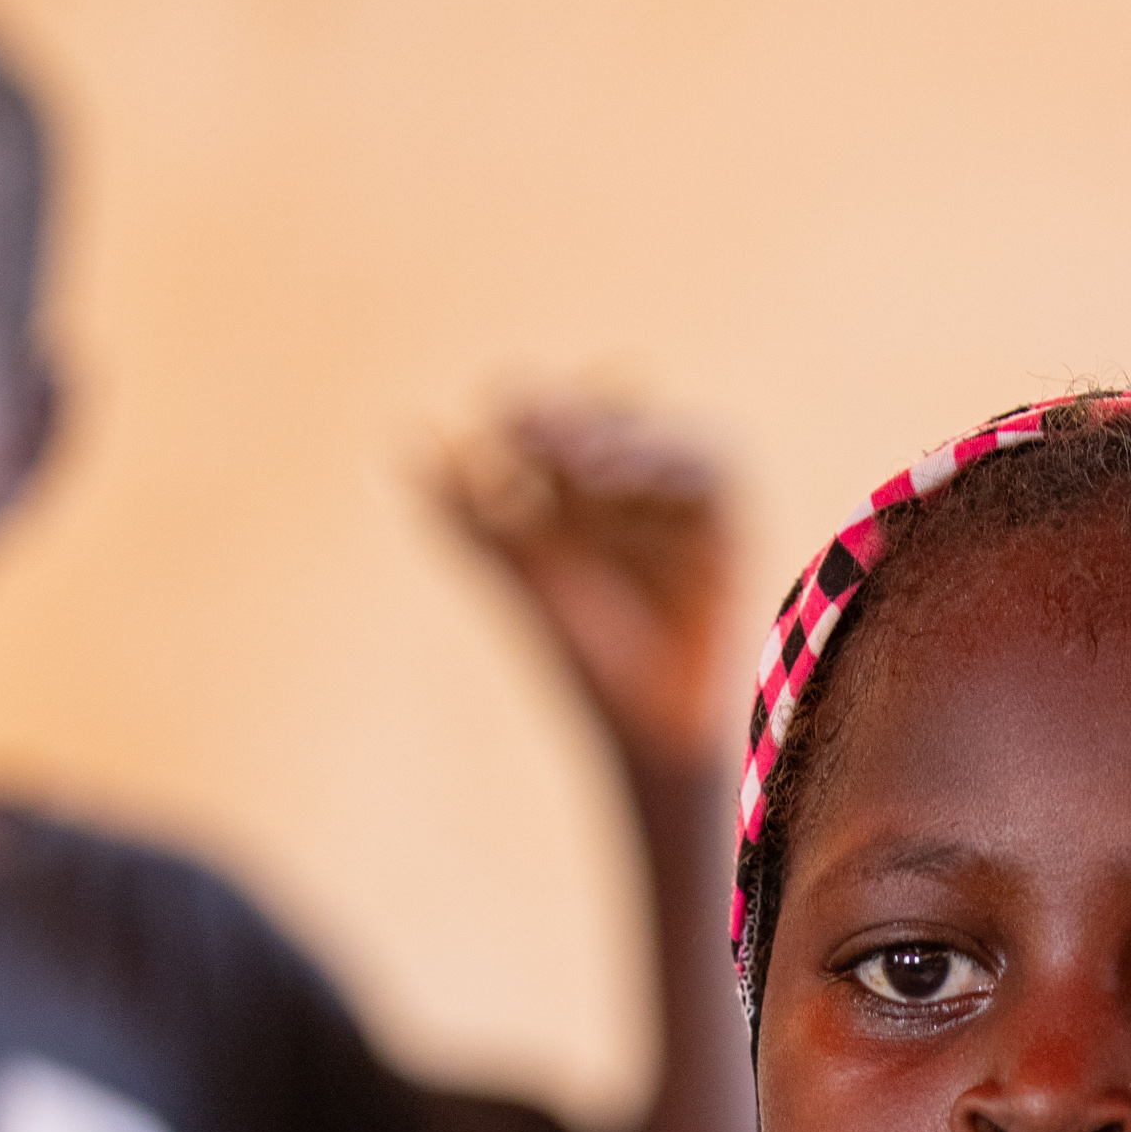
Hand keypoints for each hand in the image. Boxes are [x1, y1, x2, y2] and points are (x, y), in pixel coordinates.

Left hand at [430, 396, 736, 792]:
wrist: (655, 721)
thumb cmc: (587, 659)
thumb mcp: (516, 573)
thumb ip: (460, 510)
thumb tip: (407, 430)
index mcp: (568, 493)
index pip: (547, 425)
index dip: (528, 410)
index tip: (504, 414)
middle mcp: (622, 488)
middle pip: (600, 421)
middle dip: (572, 418)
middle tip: (537, 425)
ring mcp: (673, 499)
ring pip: (650, 436)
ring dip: (619, 438)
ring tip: (581, 465)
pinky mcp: (723, 517)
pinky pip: (709, 464)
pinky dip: (671, 460)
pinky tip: (630, 480)